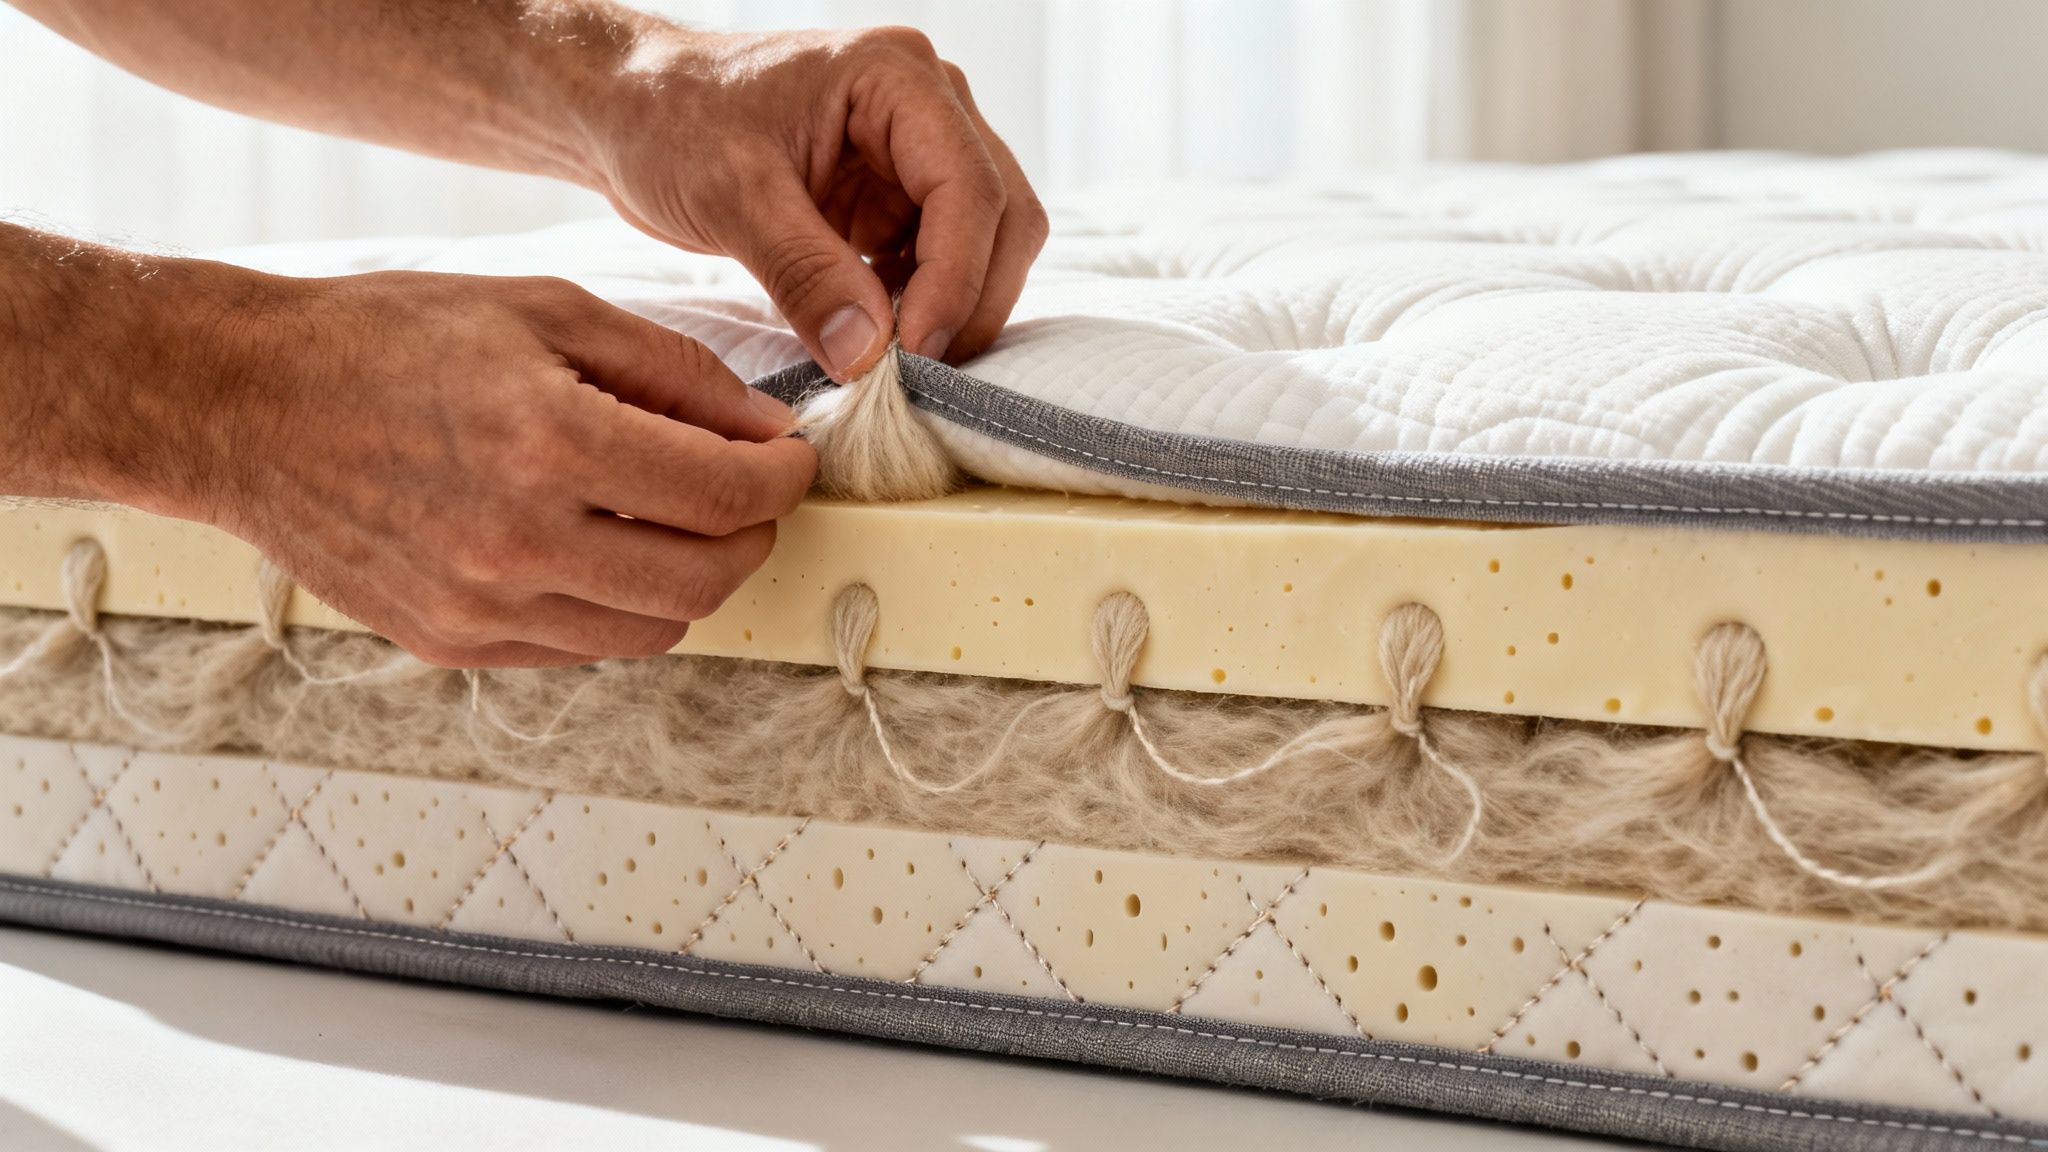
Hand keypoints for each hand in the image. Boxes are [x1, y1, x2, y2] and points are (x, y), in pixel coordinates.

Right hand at [144, 262, 815, 666]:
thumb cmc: (391, 336)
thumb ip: (671, 371)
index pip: (722, 494)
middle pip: (704, 578)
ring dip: (693, 576)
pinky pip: (583, 648)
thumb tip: (765, 429)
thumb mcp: (544, 308)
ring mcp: (479, 606)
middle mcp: (517, 540)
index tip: (789, 457)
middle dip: (752, 534)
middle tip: (749, 492)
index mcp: (546, 441)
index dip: (782, 478)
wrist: (242, 403)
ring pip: (653, 628)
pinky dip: (621, 605)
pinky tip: (606, 547)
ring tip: (679, 518)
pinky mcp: (450, 643)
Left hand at [583, 26, 1049, 379]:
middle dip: (968, 301)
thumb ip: (804, 274)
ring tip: (893, 360)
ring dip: (951, 309)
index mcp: (896, 77)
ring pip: (986, 245)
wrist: (631, 111)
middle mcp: (928, 105)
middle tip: (915, 375)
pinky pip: (943, 262)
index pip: (969, 187)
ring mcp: (918, 152)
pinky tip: (877, 337)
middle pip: (1002, 216)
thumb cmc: (670, 120)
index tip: (913, 355)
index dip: (955, 280)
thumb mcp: (731, 196)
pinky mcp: (898, 195)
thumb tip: (870, 355)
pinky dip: (922, 308)